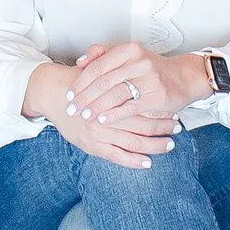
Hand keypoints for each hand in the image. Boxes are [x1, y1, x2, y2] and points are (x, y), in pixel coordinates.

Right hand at [27, 61, 176, 168]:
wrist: (51, 93)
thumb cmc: (76, 81)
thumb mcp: (96, 68)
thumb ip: (116, 68)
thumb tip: (141, 66)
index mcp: (111, 95)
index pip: (142, 105)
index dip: (160, 109)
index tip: (174, 111)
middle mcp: (106, 115)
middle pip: (142, 124)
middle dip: (162, 127)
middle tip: (177, 127)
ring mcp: (99, 133)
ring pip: (133, 141)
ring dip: (153, 145)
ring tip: (169, 144)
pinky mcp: (92, 146)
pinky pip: (117, 156)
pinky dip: (133, 161)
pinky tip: (147, 162)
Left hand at [68, 42, 213, 123]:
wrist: (184, 77)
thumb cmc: (153, 68)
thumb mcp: (130, 55)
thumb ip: (105, 54)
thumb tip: (81, 61)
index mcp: (129, 50)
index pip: (98, 65)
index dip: (81, 81)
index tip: (69, 93)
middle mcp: (139, 61)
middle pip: (104, 80)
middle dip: (85, 97)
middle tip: (72, 108)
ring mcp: (149, 79)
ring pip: (115, 94)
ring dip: (96, 106)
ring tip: (85, 115)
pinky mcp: (156, 96)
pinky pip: (130, 107)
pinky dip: (114, 115)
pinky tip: (102, 120)